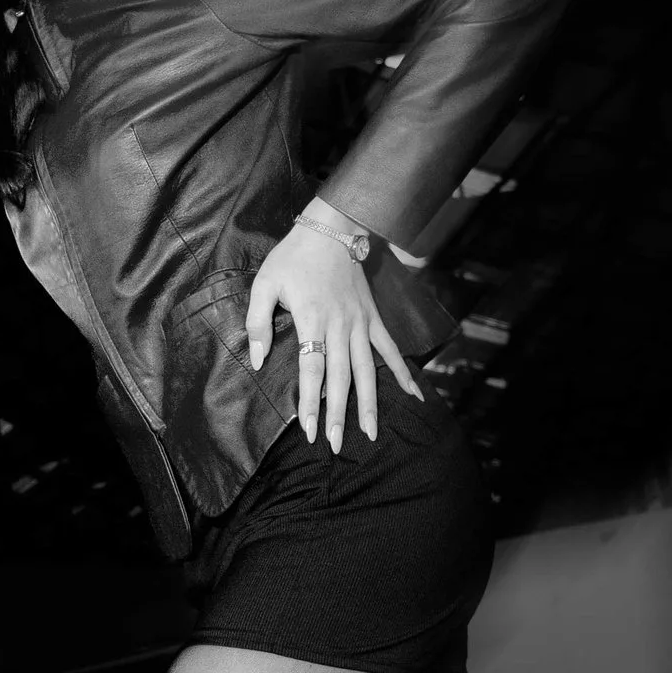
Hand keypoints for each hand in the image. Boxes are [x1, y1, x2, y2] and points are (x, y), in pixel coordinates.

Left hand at [245, 216, 424, 449]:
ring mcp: (361, 323)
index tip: (309, 429)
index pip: (312, 370)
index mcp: (312, 319)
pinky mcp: (373, 318)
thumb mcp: (265, 283)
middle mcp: (341, 326)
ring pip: (368, 370)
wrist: (332, 227)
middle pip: (341, 378)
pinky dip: (403, 373)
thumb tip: (258, 360)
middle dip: (339, 414)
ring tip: (371, 432)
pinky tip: (414, 396)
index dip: (310, 402)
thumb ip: (258, 322)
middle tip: (337, 444)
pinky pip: (390, 349)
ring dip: (370, 403)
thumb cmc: (293, 256)